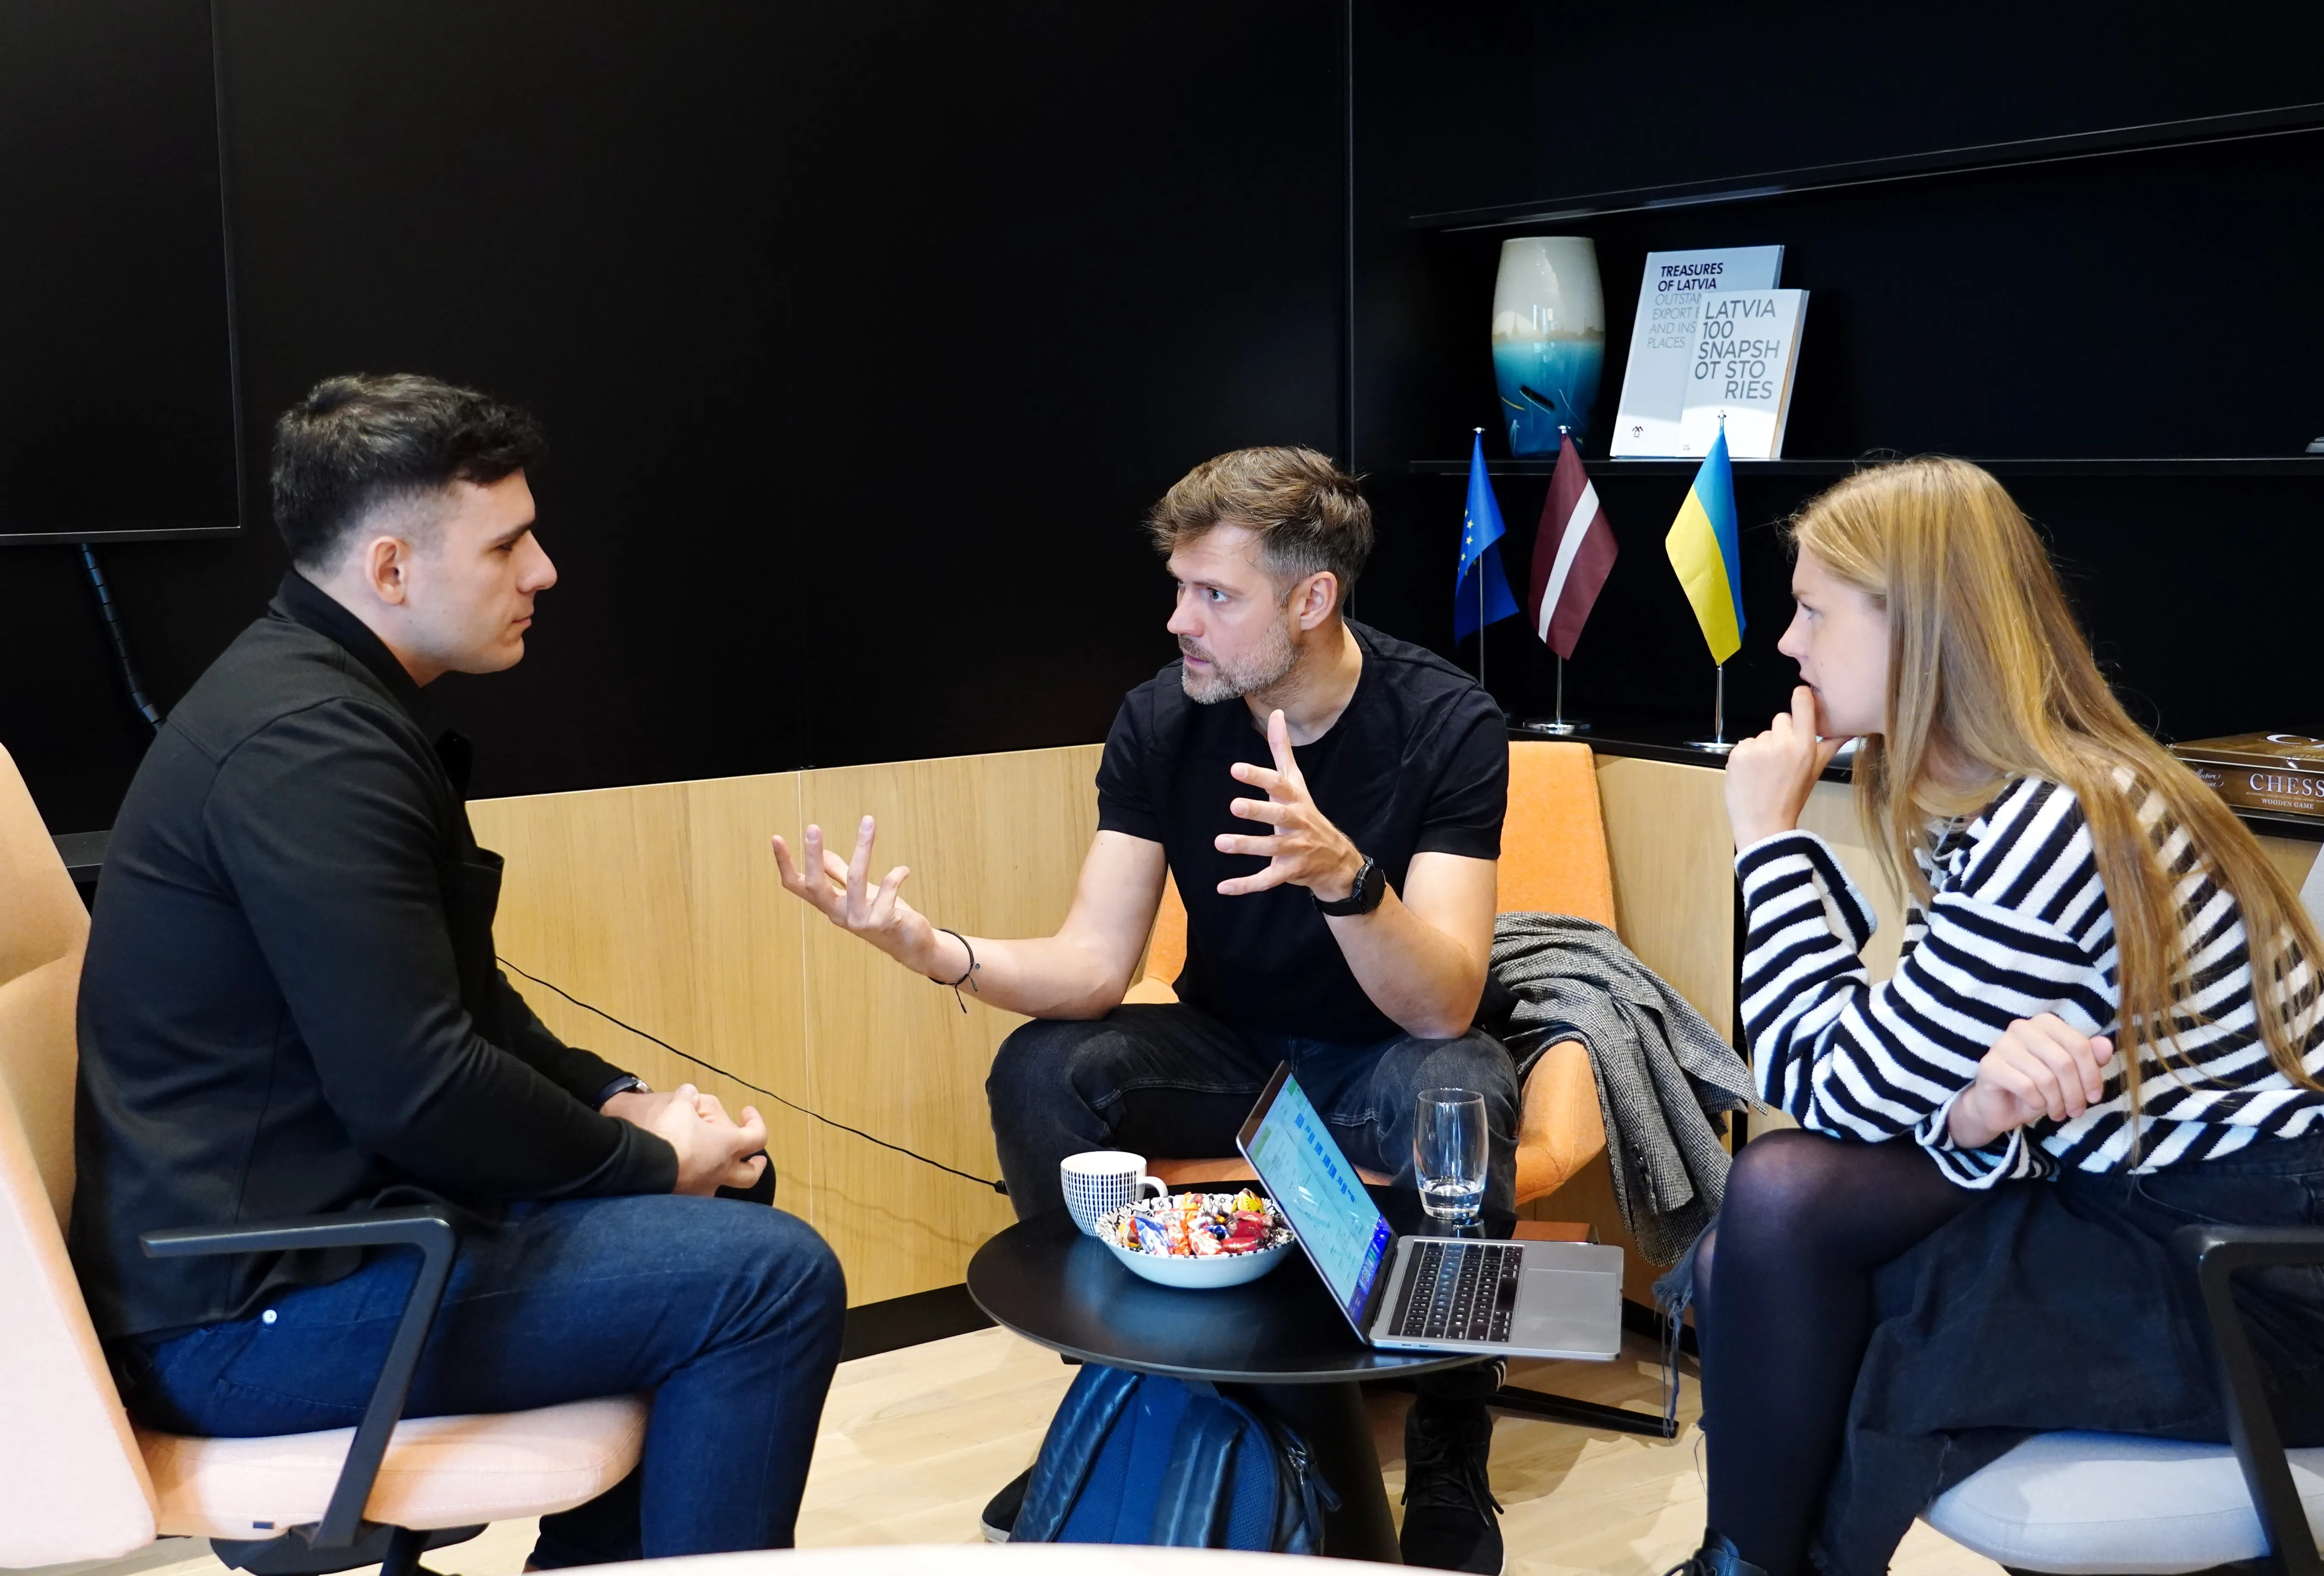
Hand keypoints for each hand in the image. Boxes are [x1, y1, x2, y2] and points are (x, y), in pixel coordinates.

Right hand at [625, 1082, 769, 1195]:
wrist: (649, 1169)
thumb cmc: (674, 1135)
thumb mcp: (679, 1106)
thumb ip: (687, 1097)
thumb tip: (689, 1093)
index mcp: (729, 1146)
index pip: (758, 1136)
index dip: (756, 1122)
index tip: (746, 1112)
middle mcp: (722, 1171)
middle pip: (750, 1175)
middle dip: (756, 1165)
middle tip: (756, 1158)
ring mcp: (705, 1188)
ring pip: (722, 1184)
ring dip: (723, 1173)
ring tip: (712, 1161)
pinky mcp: (687, 1200)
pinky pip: (698, 1191)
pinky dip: (697, 1181)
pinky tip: (686, 1172)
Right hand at [772, 816, 945, 974]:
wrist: (912, 945)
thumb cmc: (884, 915)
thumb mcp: (859, 892)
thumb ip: (839, 874)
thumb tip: (821, 853)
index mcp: (830, 904)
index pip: (797, 886)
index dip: (785, 864)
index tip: (776, 838)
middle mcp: (839, 914)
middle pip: (817, 885)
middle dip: (813, 856)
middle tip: (812, 827)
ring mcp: (859, 921)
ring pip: (855, 879)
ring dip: (862, 848)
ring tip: (868, 822)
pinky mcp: (882, 922)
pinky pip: (886, 891)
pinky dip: (895, 876)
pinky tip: (903, 870)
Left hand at [1215, 710, 1363, 901]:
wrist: (1337, 861)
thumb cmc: (1307, 815)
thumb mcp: (1297, 783)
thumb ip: (1282, 750)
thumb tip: (1276, 713)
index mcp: (1296, 800)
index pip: (1279, 785)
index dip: (1259, 777)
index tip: (1236, 769)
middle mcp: (1298, 823)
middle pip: (1278, 816)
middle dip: (1258, 811)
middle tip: (1234, 805)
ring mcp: (1295, 849)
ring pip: (1271, 848)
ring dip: (1247, 846)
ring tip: (1220, 842)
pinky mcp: (1290, 871)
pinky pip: (1267, 879)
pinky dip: (1246, 885)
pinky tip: (1223, 887)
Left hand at [1724, 685, 1844, 848]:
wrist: (1763, 824)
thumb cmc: (1791, 798)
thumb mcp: (1815, 771)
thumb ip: (1830, 746)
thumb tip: (1850, 728)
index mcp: (1804, 745)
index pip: (1802, 703)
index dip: (1801, 696)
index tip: (1801, 697)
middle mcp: (1780, 742)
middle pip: (1781, 719)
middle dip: (1782, 734)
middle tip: (1782, 758)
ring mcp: (1757, 747)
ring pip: (1762, 734)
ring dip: (1764, 747)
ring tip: (1766, 771)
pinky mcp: (1737, 753)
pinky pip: (1744, 744)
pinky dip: (1747, 756)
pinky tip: (1752, 773)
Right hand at [1947, 1014, 2115, 1149]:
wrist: (2001, 1106)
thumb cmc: (2037, 1086)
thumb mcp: (2068, 1074)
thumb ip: (2089, 1057)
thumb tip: (2106, 1046)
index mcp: (2044, 1023)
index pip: (2079, 1045)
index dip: (2092, 1075)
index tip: (2095, 1097)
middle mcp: (2021, 1027)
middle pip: (2063, 1062)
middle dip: (2075, 1093)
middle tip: (2076, 1111)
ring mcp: (2002, 1045)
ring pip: (2045, 1078)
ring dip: (2057, 1102)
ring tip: (2057, 1112)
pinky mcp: (1990, 1066)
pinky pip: (2025, 1087)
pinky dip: (2037, 1102)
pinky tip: (2036, 1105)